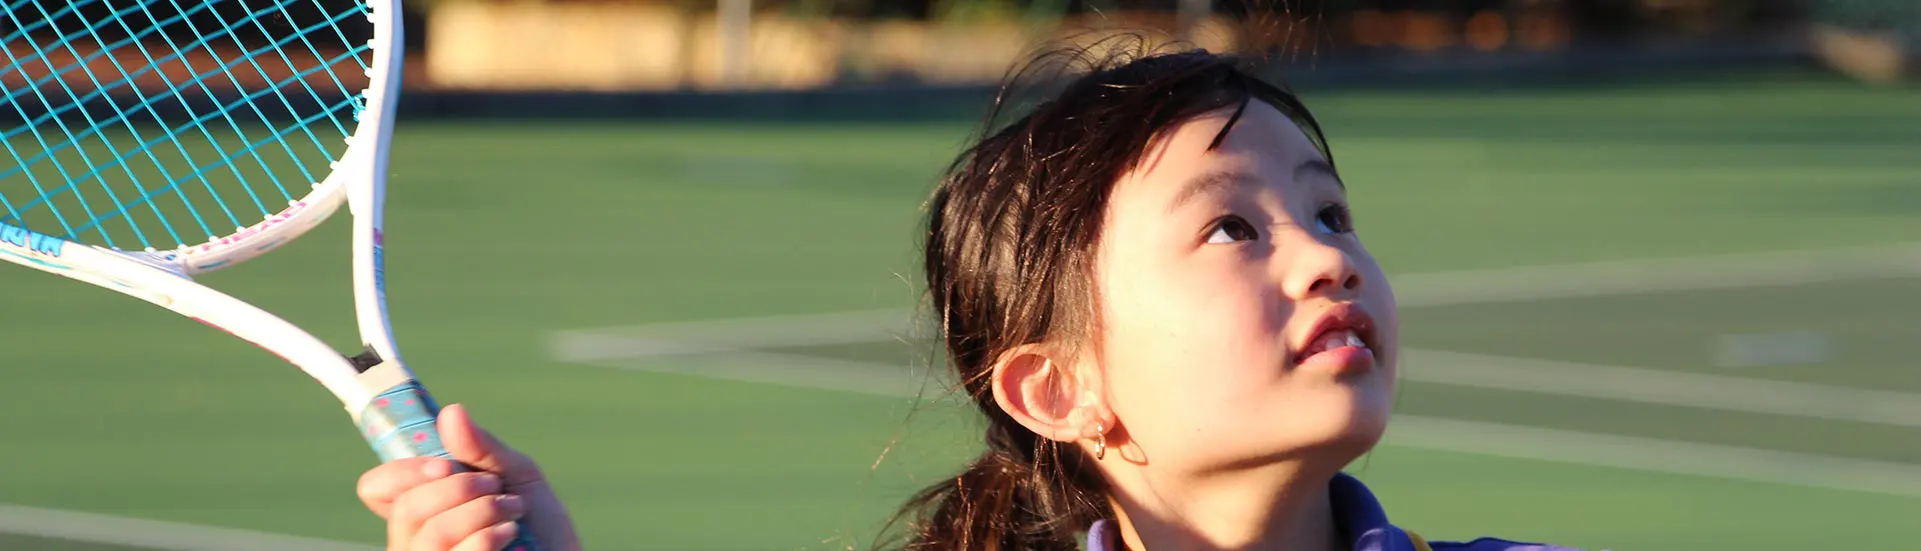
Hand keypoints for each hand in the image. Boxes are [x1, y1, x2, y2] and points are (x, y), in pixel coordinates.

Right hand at [356, 404, 581, 550]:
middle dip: (459, 487)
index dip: (401, 473)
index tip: (444, 465)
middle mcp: (413, 541)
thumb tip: (451, 412)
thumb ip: (482, 449)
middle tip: (495, 487)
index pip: (375, 489)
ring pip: (432, 532)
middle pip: (406, 508)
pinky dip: (490, 536)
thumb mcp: (516, 475)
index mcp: (419, 508)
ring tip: (512, 509)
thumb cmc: (537, 522)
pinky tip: (511, 534)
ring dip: (482, 510)